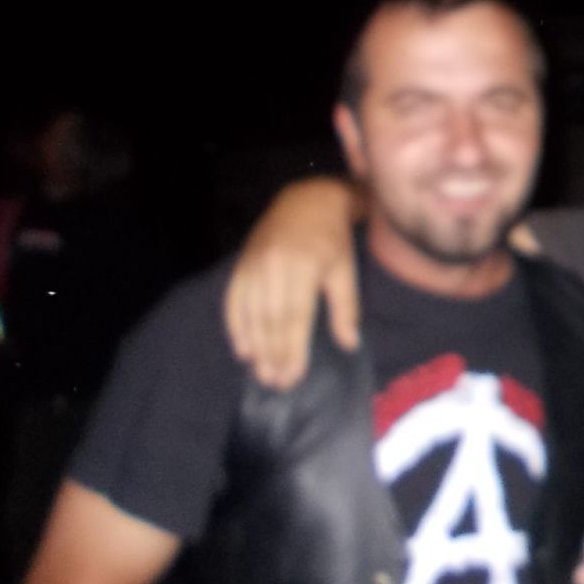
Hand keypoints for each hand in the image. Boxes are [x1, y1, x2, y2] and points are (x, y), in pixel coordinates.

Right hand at [223, 178, 360, 388]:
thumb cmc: (333, 239)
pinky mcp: (242, 263)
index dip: (293, 350)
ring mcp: (253, 264)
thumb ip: (345, 308)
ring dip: (255, 347)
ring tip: (262, 374)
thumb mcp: (346, 270)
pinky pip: (233, 299)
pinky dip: (236, 326)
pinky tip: (243, 349)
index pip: (295, 317)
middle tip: (277, 383)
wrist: (307, 200)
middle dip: (273, 355)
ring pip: (250, 313)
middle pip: (270, 320)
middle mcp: (274, 266)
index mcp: (303, 267)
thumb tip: (350, 345)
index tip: (294, 376)